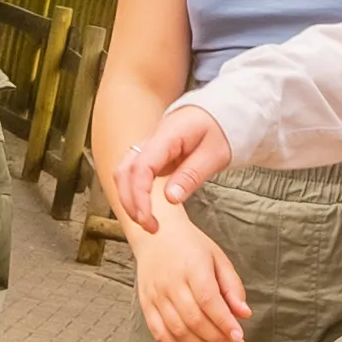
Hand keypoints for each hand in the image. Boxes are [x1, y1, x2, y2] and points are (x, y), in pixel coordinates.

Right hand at [111, 106, 231, 233]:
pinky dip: (133, 193)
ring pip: (123, 173)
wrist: (216, 114)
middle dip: (130, 202)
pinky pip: (132, 174)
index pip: (142, 166)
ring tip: (148, 223)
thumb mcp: (214, 154)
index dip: (139, 195)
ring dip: (129, 199)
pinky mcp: (149, 156)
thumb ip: (192, 175)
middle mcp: (151, 140)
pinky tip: (146, 210)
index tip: (147, 218)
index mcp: (168, 135)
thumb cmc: (217, 131)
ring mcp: (147, 147)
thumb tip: (171, 198)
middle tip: (149, 227)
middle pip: (125, 171)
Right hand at [132, 211, 249, 341]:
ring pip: (177, 330)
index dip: (224, 323)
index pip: (209, 300)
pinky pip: (158, 332)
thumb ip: (232, 286)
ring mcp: (156, 294)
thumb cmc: (192, 246)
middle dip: (217, 340)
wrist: (156, 234)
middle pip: (194, 319)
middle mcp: (172, 282)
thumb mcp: (217, 258)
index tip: (240, 338)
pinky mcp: (145, 303)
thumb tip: (244, 314)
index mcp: (192, 267)